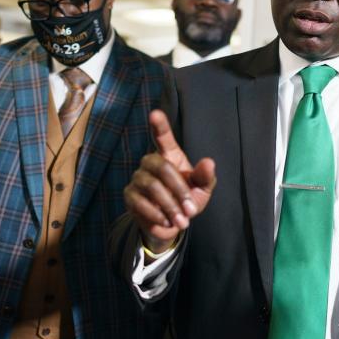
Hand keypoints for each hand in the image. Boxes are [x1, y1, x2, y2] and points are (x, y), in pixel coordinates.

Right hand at [124, 109, 215, 254]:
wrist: (172, 224)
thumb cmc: (188, 200)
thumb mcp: (202, 190)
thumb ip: (205, 177)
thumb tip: (209, 162)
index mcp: (170, 155)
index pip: (163, 137)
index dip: (160, 125)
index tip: (155, 113)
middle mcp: (150, 162)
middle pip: (161, 166)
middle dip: (179, 189)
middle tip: (191, 210)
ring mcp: (138, 178)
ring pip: (152, 186)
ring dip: (169, 205)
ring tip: (182, 221)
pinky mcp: (129, 196)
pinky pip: (140, 202)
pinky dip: (157, 214)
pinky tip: (167, 222)